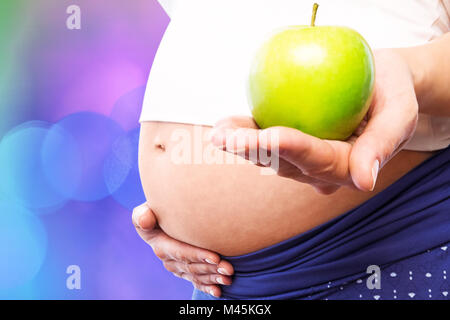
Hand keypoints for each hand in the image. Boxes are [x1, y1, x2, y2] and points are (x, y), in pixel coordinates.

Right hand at [132, 203, 233, 296]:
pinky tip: (218, 291)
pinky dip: (208, 287)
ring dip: (213, 278)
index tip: (215, 256)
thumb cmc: (156, 209)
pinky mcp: (185, 270)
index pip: (180, 252)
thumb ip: (142, 215)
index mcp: (160, 244)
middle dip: (211, 268)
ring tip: (228, 277)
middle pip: (192, 266)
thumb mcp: (144, 211)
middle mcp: (168, 259)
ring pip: (197, 275)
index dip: (197, 255)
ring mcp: (177, 266)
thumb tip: (145, 221)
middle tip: (229, 268)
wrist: (162, 216)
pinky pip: (196, 281)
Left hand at [210, 49, 417, 193]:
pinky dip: (243, 135)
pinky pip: (263, 143)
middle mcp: (320, 170)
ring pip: (268, 157)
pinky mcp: (288, 144)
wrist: (378, 85)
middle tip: (228, 139)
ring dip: (241, 146)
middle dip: (254, 151)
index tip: (270, 136)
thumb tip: (365, 183)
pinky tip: (223, 127)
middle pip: (285, 163)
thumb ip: (384, 144)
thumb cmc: (393, 92)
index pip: (318, 159)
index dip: (293, 148)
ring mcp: (302, 160)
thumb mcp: (400, 112)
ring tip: (219, 133)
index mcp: (349, 166)